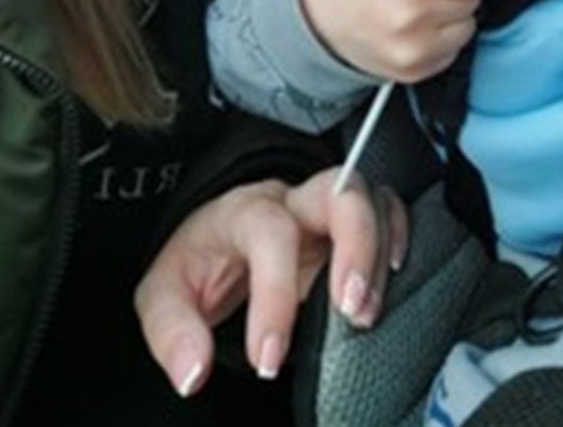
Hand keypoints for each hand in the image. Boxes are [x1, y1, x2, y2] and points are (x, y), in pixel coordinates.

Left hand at [134, 169, 406, 397]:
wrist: (215, 236)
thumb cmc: (196, 263)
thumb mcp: (164, 296)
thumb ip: (172, 332)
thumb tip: (194, 372)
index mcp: (244, 210)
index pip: (270, 232)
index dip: (275, 296)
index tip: (267, 361)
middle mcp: (292, 199)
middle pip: (339, 190)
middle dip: (356, 246)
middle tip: (351, 312)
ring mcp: (326, 206)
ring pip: (372, 200)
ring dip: (378, 254)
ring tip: (365, 314)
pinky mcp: (350, 222)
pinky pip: (389, 208)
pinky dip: (398, 235)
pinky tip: (393, 274)